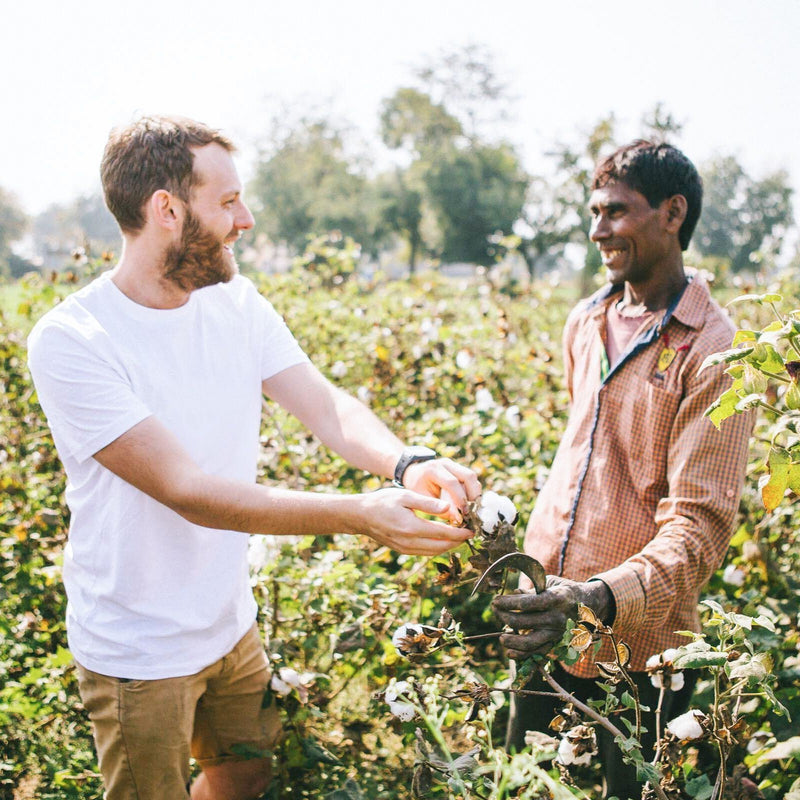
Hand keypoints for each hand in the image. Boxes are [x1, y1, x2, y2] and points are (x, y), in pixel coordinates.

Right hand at [355, 487, 474, 555]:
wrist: (361, 515)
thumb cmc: (383, 501)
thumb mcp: (406, 496)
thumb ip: (428, 503)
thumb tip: (448, 508)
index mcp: (411, 527)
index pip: (443, 534)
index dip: (460, 533)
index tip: (472, 530)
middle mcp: (409, 542)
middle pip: (441, 547)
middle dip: (457, 541)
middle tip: (469, 533)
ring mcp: (405, 549)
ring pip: (434, 552)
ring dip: (448, 546)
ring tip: (459, 536)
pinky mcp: (403, 550)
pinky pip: (425, 552)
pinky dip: (437, 547)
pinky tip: (443, 539)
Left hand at [402, 458, 480, 523]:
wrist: (413, 474)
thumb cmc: (416, 488)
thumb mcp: (421, 498)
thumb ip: (437, 508)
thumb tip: (458, 519)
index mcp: (433, 470)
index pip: (452, 482)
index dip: (460, 498)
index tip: (465, 513)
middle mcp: (445, 464)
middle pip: (468, 476)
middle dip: (473, 495)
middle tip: (472, 511)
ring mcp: (453, 464)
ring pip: (472, 477)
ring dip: (475, 493)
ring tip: (472, 508)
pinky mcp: (458, 468)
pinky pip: (471, 479)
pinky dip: (472, 491)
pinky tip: (469, 503)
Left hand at [492, 577, 611, 659]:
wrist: (587, 604)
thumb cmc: (562, 590)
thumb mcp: (549, 582)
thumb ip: (531, 589)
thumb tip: (514, 594)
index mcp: (556, 598)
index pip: (527, 603)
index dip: (507, 603)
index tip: (495, 600)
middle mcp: (557, 617)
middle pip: (523, 621)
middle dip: (503, 616)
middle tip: (495, 609)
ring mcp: (557, 633)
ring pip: (529, 642)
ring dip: (511, 640)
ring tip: (501, 636)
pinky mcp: (556, 643)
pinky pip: (537, 653)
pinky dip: (521, 655)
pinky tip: (509, 652)